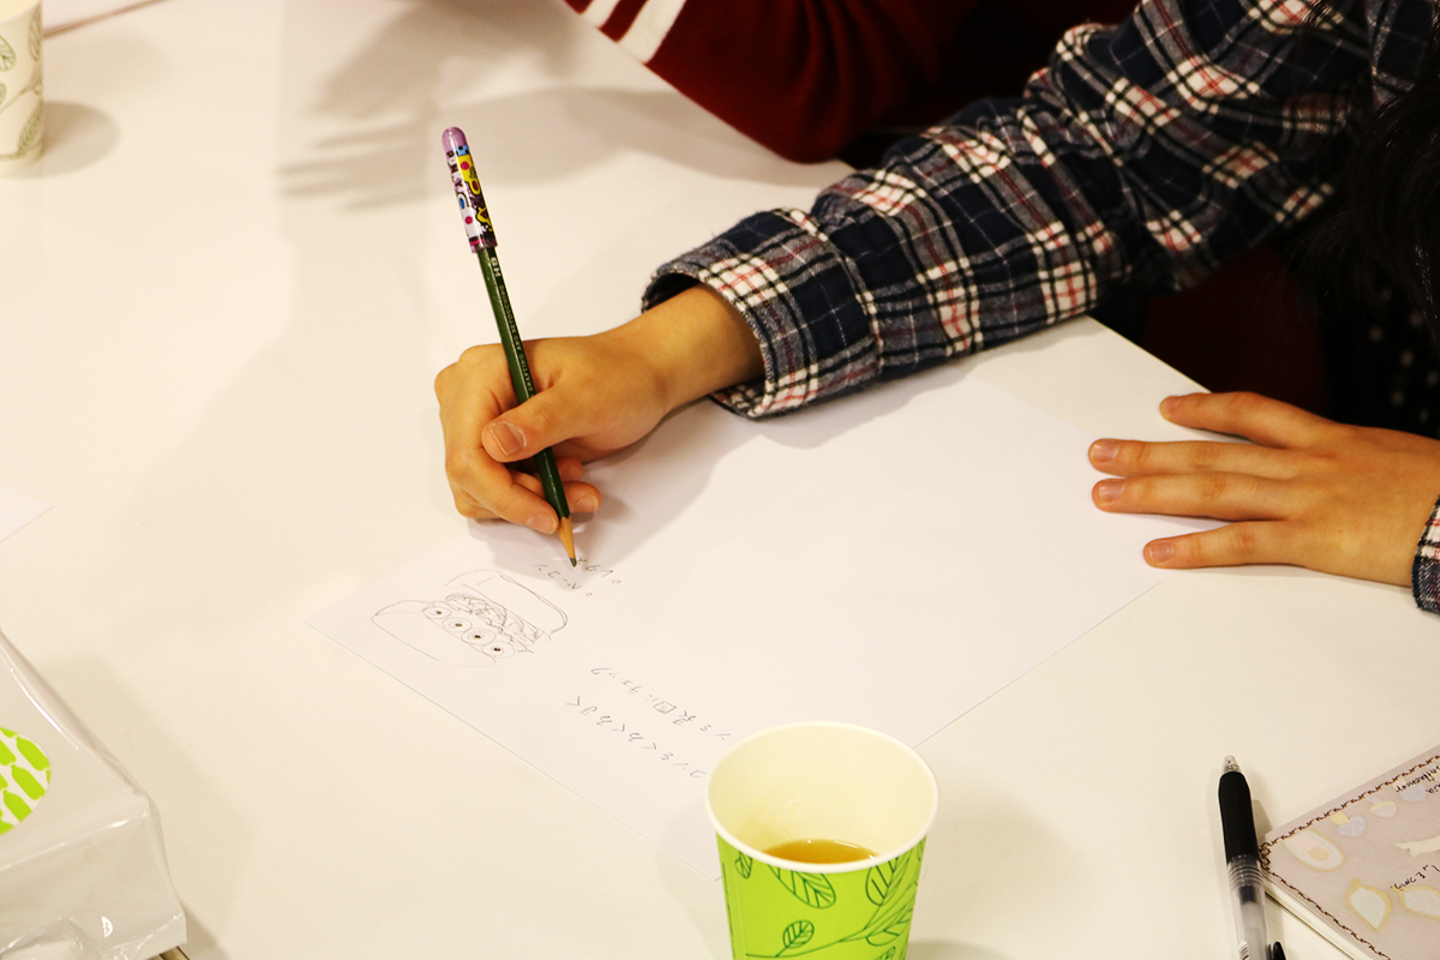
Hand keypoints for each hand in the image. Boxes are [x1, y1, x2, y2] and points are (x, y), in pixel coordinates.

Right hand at [434, 286, 762, 528]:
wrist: (636, 377)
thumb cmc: (618, 376)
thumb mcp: (588, 398)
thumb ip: (542, 420)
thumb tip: (495, 445)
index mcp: (481, 373)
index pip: (466, 451)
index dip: (501, 493)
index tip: (545, 514)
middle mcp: (468, 397)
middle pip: (469, 476)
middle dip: (521, 499)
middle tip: (572, 497)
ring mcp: (478, 423)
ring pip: (480, 491)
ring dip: (530, 502)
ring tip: (577, 487)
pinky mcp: (494, 446)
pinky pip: (496, 490)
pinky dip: (532, 498)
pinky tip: (567, 482)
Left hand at [1088, 392, 1439, 586]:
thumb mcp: (1394, 457)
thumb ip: (1352, 461)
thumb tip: (1335, 468)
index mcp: (1330, 440)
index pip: (1253, 413)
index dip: (1205, 409)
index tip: (1167, 407)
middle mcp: (1308, 463)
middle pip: (1212, 453)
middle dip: (1151, 453)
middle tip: (1101, 453)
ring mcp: (1306, 499)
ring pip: (1213, 491)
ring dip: (1153, 493)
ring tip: (1107, 494)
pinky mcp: (1312, 539)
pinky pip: (1240, 543)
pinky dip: (1194, 548)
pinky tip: (1157, 552)